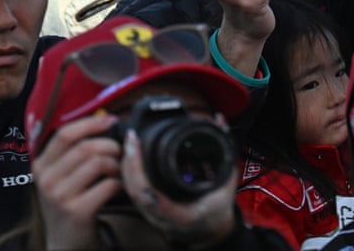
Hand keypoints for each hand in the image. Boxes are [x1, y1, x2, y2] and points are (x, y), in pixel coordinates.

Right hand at [32, 113, 123, 249]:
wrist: (65, 243)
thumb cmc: (70, 203)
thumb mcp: (62, 176)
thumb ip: (75, 152)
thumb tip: (106, 120)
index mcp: (41, 166)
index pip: (65, 133)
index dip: (92, 123)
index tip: (112, 121)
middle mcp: (46, 180)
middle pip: (86, 147)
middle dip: (111, 146)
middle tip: (120, 154)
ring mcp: (59, 196)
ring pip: (99, 163)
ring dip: (117, 165)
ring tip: (118, 173)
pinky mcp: (77, 211)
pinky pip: (108, 185)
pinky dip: (120, 183)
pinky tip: (118, 188)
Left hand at [122, 121, 237, 245]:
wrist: (210, 231)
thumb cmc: (217, 209)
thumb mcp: (226, 183)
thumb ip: (225, 152)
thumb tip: (219, 122)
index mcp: (183, 215)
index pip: (155, 199)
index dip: (142, 176)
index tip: (139, 153)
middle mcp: (163, 218)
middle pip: (138, 193)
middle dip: (131, 165)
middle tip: (133, 139)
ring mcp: (152, 215)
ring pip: (131, 192)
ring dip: (127, 166)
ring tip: (130, 143)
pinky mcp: (147, 210)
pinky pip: (132, 191)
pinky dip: (128, 172)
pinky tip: (129, 156)